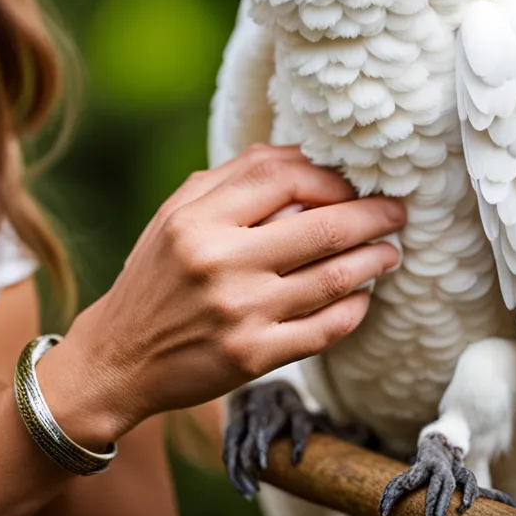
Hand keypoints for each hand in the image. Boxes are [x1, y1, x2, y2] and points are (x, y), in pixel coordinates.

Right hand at [36, 145, 404, 447]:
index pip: (282, 175)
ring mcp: (240, 312)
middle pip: (321, 226)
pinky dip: (355, 309)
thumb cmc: (155, 275)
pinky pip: (326, 328)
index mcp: (196, 218)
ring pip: (334, 278)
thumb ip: (230, 181)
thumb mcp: (175, 215)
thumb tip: (302, 159)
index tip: (350, 184)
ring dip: (374, 261)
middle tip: (396, 212)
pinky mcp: (254, 356)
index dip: (329, 176)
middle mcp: (219, 261)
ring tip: (390, 251)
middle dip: (372, 215)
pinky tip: (363, 297)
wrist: (120, 355)